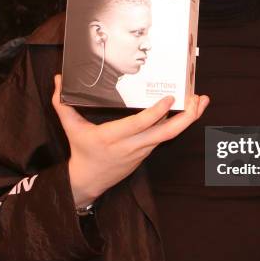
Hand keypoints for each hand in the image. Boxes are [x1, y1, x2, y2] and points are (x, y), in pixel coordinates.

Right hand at [52, 75, 209, 207]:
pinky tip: (189, 110)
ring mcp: (143, 149)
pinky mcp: (148, 151)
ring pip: (171, 135)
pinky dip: (179, 123)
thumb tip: (58, 79)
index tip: (170, 98)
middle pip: (166, 133)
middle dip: (186, 117)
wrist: (89, 181)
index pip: (140, 125)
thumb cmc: (82, 151)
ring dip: (189, 119)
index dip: (156, 113)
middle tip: (198, 99)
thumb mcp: (71, 128)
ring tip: (201, 100)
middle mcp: (133, 144)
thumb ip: (63, 104)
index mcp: (114, 137)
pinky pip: (166, 136)